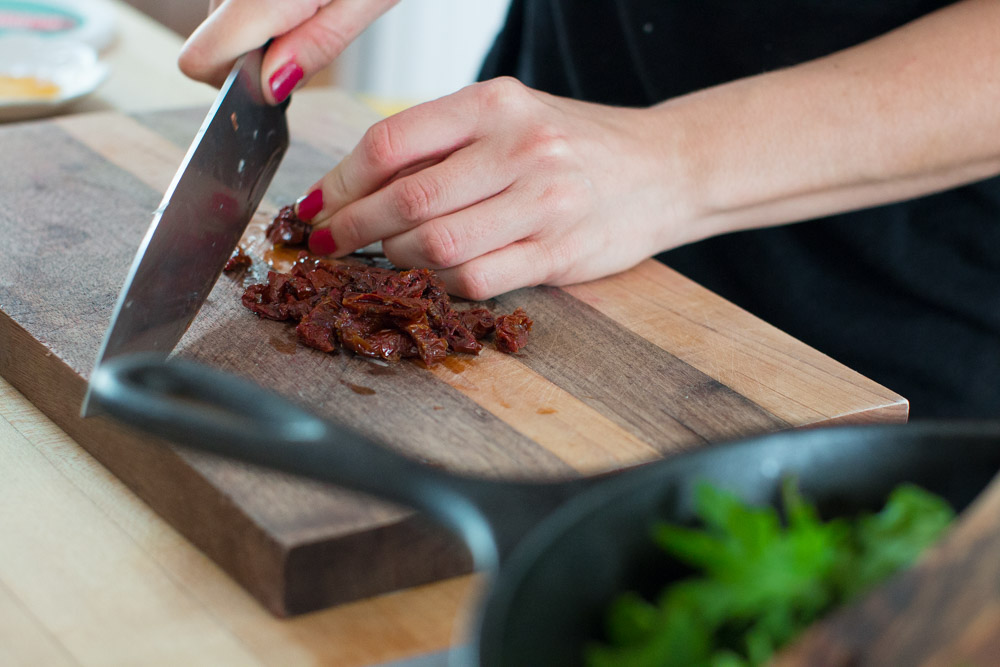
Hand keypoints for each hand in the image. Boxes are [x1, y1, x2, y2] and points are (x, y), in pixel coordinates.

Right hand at [179, 0, 398, 102]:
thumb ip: (318, 43)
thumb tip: (272, 88)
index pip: (199, 59)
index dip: (235, 85)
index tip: (276, 85)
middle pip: (210, 37)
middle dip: (254, 53)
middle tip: (312, 33)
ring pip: (223, 11)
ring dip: (262, 24)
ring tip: (315, 2)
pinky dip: (263, 0)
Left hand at [297, 77, 696, 299]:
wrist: (664, 168)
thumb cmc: (575, 143)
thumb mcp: (510, 116)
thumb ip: (442, 141)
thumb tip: (356, 184)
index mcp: (495, 103)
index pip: (392, 142)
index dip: (341, 180)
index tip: (317, 204)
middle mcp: (520, 147)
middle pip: (407, 199)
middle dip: (353, 228)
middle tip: (329, 242)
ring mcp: (544, 203)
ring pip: (437, 246)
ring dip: (396, 259)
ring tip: (386, 257)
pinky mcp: (559, 253)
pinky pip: (477, 279)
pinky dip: (441, 283)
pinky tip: (434, 275)